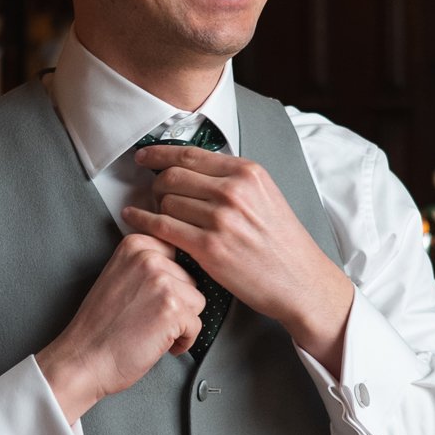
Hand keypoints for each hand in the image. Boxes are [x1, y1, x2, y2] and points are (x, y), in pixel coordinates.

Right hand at [36, 233, 206, 423]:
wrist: (83, 359)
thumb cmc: (99, 326)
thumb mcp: (117, 276)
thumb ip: (145, 263)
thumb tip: (179, 263)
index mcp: (135, 246)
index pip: (178, 255)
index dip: (169, 283)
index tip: (149, 298)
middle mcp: (149, 258)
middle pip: (190, 279)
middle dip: (177, 303)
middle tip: (147, 318)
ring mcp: (162, 283)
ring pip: (197, 302)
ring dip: (181, 322)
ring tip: (151, 330)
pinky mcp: (173, 310)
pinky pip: (196, 326)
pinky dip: (182, 342)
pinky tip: (156, 343)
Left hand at [123, 144, 353, 374]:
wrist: (300, 280)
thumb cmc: (282, 242)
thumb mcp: (265, 195)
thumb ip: (233, 179)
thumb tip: (192, 168)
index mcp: (248, 173)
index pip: (190, 154)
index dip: (159, 154)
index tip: (144, 157)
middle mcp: (234, 191)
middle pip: (173, 176)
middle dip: (155, 183)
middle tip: (151, 194)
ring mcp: (221, 220)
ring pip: (165, 201)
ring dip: (153, 206)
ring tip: (152, 214)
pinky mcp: (210, 248)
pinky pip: (162, 227)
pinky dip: (143, 222)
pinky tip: (134, 220)